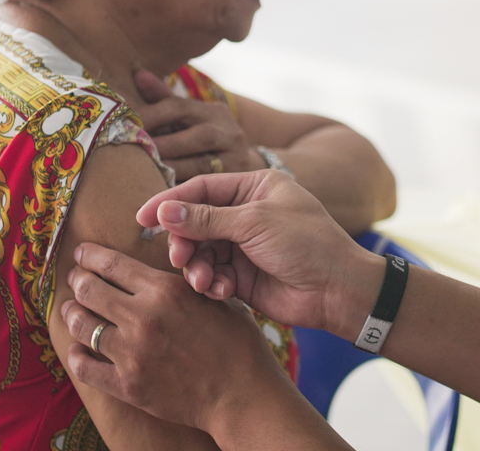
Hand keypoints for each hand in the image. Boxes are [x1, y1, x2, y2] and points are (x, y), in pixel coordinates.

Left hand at [61, 243, 287, 430]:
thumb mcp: (214, 299)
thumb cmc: (236, 343)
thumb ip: (182, 282)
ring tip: (72, 309)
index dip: (90, 255)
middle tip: (75, 278)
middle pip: (89, 290)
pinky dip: (76, 354)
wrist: (242, 394)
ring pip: (82, 325)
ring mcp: (131, 353)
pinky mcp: (127, 385)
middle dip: (78, 279)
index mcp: (165, 290)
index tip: (82, 253)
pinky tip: (78, 348)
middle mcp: (143, 318)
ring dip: (72, 313)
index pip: (112, 264)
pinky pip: (84, 366)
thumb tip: (157, 272)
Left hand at [133, 69, 263, 181]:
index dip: (150, 115)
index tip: (120, 124)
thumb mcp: (187, 119)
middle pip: (196, 136)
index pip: (179, 107)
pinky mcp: (234, 182)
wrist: (240, 166)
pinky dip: (180, 190)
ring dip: (169, 170)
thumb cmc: (202, 139)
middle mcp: (230, 132)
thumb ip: (162, 98)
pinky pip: (203, 187)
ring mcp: (237, 158)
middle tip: (129, 152)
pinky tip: (159, 194)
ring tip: (139, 174)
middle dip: (161, 145)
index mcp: (214, 112)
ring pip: (201, 164)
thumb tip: (137, 72)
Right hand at [136, 170, 385, 335]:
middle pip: (195, 222)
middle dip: (184, 241)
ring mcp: (244, 246)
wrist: (338, 290)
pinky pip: (213, 276)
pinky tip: (220, 291)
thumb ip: (206, 218)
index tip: (141, 218)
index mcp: (254, 187)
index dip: (169, 202)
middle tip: (179, 258)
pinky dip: (211, 284)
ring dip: (196, 267)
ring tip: (204, 280)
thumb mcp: (255, 222)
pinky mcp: (243, 276)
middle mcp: (247, 213)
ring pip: (201, 252)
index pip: (201, 189)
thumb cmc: (307, 243)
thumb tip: (164, 211)